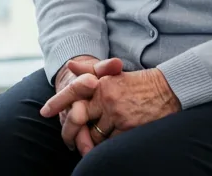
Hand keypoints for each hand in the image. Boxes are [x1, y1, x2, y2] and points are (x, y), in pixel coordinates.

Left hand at [41, 66, 180, 153]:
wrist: (167, 90)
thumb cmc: (139, 82)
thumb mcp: (114, 74)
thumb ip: (90, 70)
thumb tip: (70, 67)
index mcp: (101, 84)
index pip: (74, 94)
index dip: (57, 104)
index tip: (44, 111)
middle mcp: (106, 98)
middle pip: (81, 120)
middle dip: (74, 131)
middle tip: (69, 140)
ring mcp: (117, 114)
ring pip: (96, 134)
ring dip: (93, 139)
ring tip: (90, 144)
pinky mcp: (129, 128)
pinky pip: (111, 143)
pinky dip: (108, 145)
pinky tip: (108, 144)